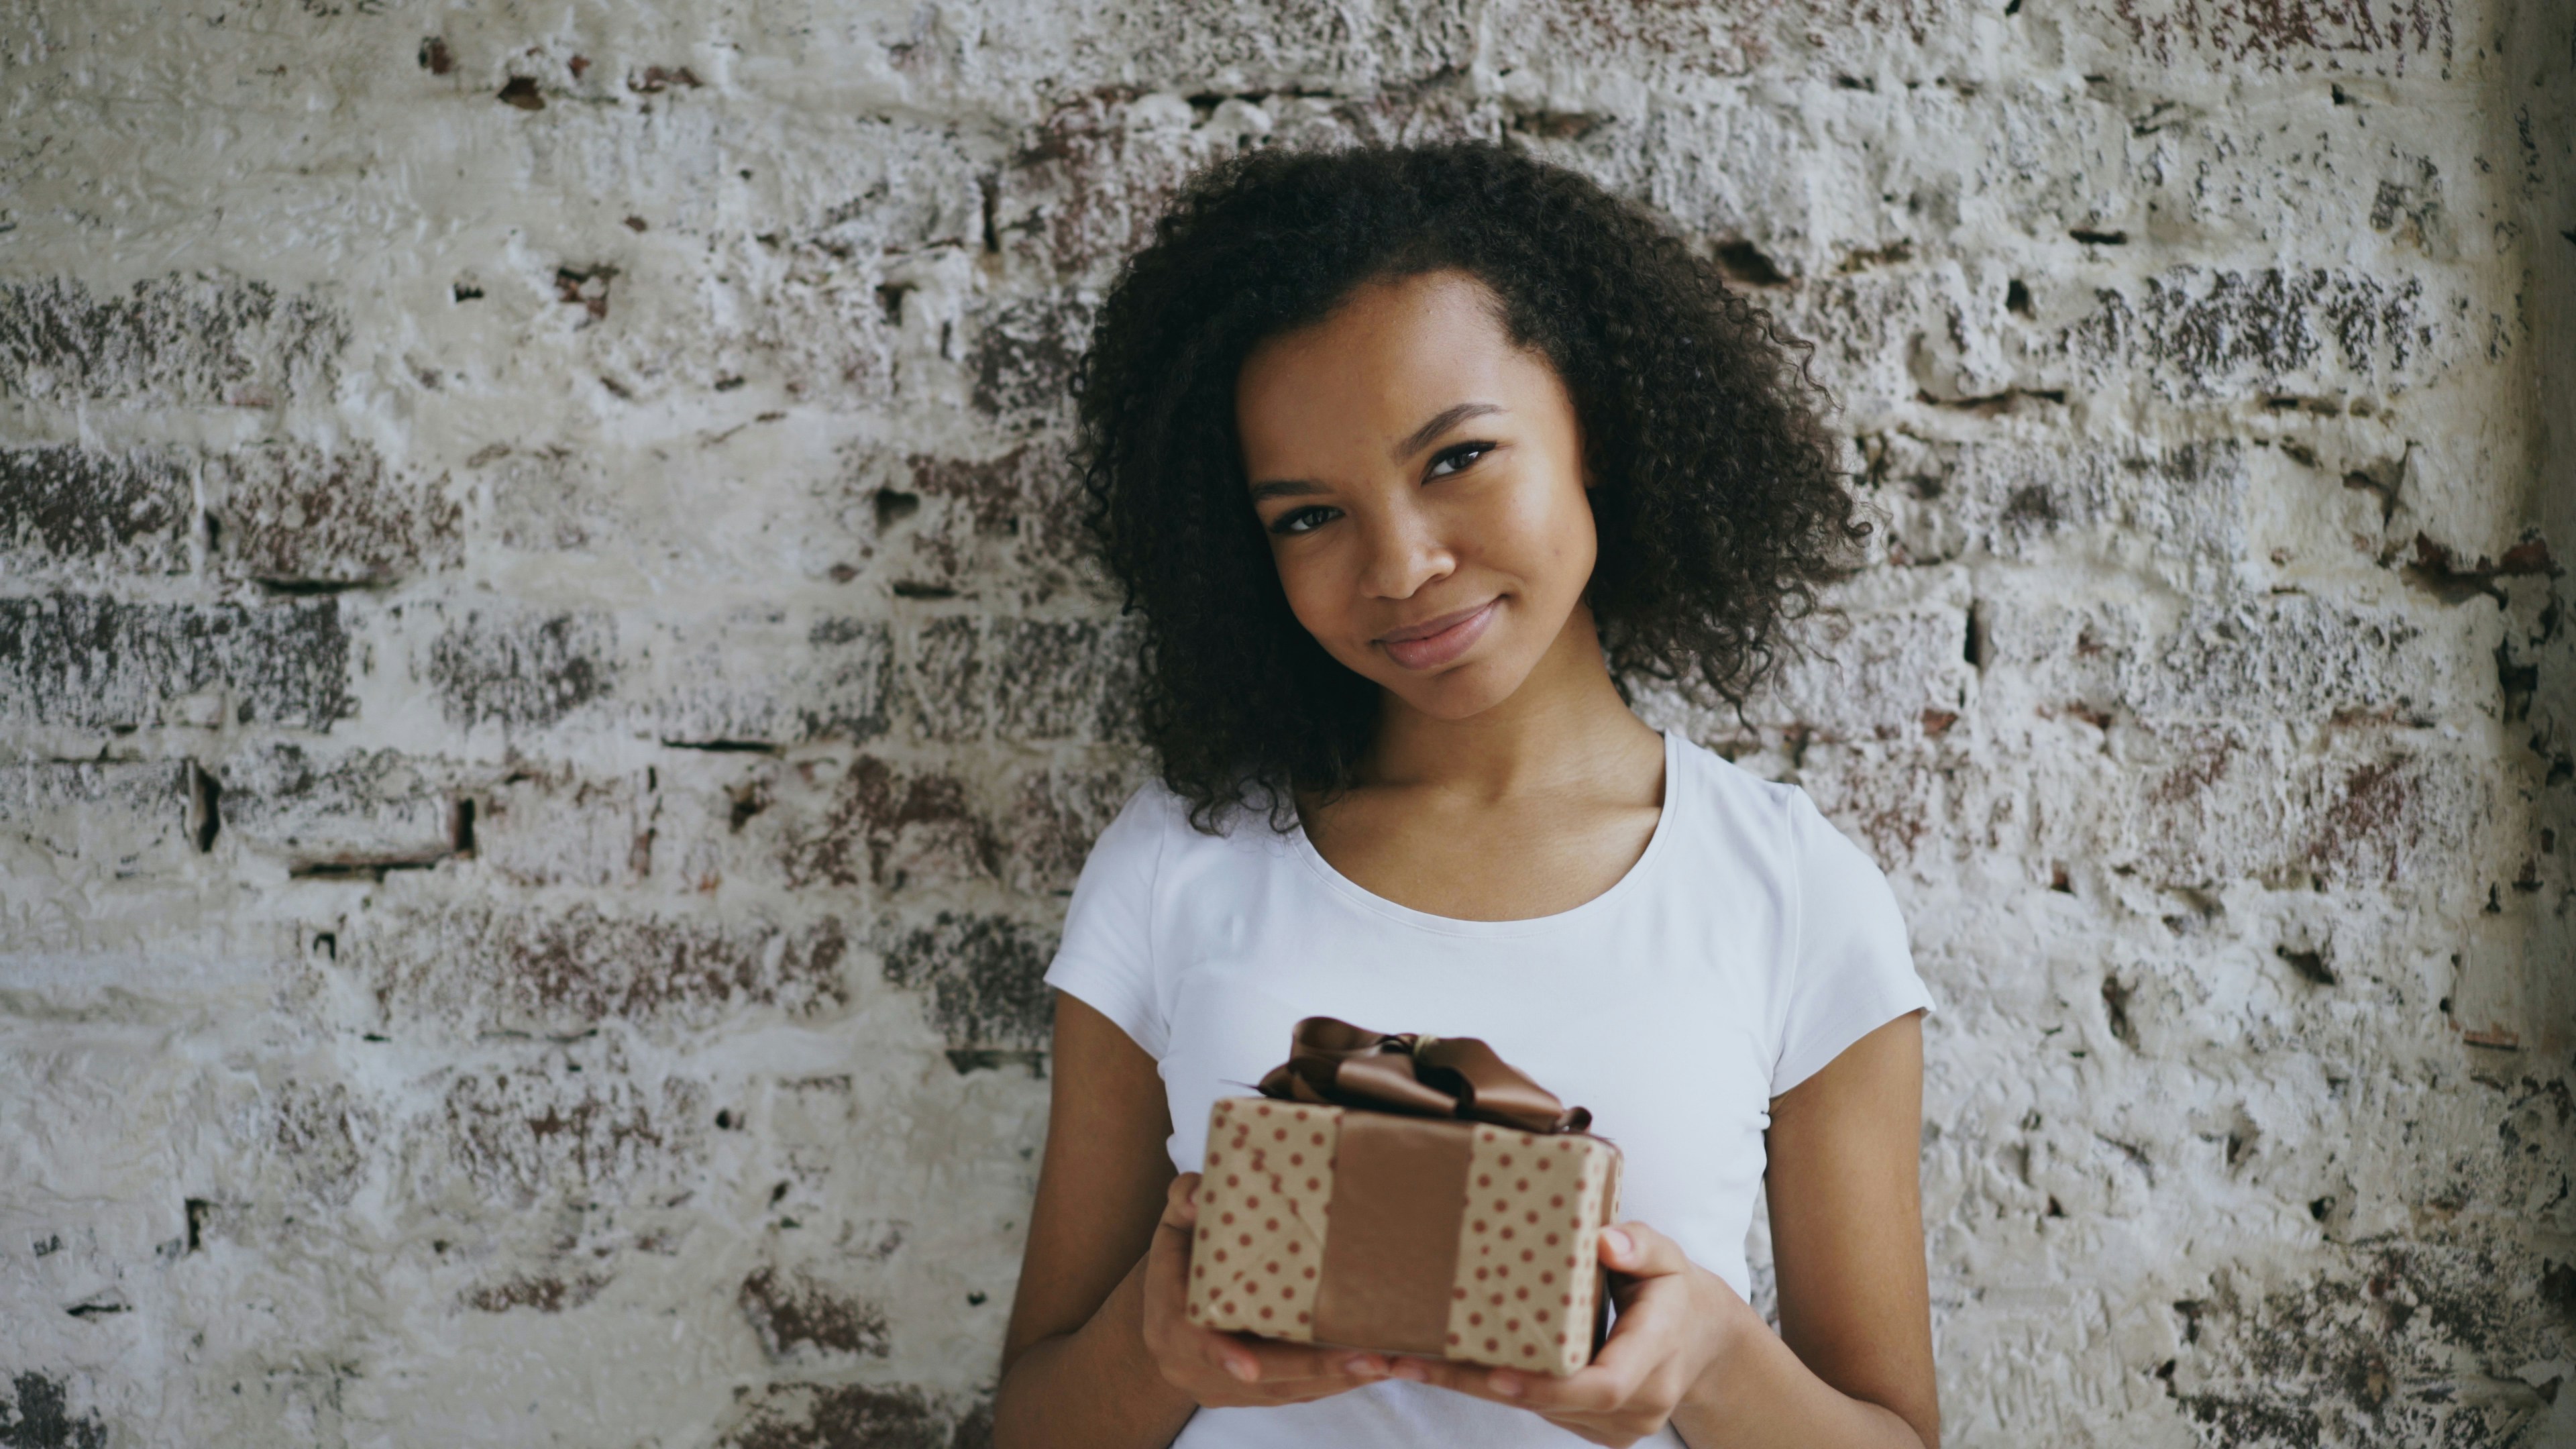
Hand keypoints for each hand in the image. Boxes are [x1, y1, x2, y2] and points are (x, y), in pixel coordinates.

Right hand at [1140, 1172, 1398, 1407]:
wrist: (1166, 1311)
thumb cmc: (1178, 1259)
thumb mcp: (1175, 1224)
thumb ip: (1184, 1199)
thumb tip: (1196, 1195)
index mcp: (1170, 1322)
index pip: (1193, 1341)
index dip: (1222, 1354)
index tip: (1249, 1369)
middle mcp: (1193, 1367)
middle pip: (1260, 1377)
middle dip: (1316, 1369)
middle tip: (1371, 1359)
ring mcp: (1221, 1388)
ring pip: (1283, 1392)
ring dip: (1337, 1381)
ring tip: (1388, 1365)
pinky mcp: (1248, 1397)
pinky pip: (1294, 1394)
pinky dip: (1333, 1383)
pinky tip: (1372, 1369)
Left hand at [1393, 1221, 1748, 1446]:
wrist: (1701, 1344)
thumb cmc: (1675, 1291)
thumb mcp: (1669, 1259)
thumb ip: (1641, 1246)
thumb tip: (1605, 1241)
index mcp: (1654, 1356)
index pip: (1600, 1386)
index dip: (1547, 1388)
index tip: (1496, 1377)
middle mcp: (1633, 1404)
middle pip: (1547, 1404)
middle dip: (1472, 1385)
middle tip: (1400, 1362)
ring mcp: (1612, 1425)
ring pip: (1532, 1410)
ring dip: (1466, 1387)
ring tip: (1393, 1359)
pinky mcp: (1591, 1429)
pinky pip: (1535, 1410)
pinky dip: (1488, 1389)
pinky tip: (1432, 1365)